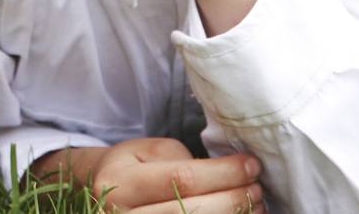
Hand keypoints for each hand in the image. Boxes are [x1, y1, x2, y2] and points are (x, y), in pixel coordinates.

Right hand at [59, 138, 264, 213]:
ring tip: (257, 206)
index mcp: (119, 182)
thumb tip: (227, 175)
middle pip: (190, 212)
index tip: (251, 165)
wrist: (100, 196)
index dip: (222, 174)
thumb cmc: (131, 168)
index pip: (180, 179)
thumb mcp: (146, 151)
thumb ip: (181, 161)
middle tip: (258, 187)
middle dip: (233, 199)